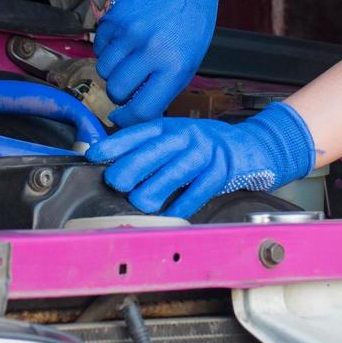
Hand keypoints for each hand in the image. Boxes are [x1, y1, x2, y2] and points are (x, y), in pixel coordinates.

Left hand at [85, 103, 315, 217]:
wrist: (247, 146)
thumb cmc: (202, 144)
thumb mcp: (174, 136)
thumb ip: (146, 146)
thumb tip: (108, 159)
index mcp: (170, 127)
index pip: (139, 133)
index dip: (116, 144)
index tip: (94, 155)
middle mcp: (186, 137)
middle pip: (153, 153)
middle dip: (131, 168)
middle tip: (116, 183)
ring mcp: (204, 155)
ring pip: (173, 174)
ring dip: (153, 192)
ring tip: (141, 203)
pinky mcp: (219, 174)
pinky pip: (196, 193)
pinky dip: (181, 207)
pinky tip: (169, 215)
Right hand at [94, 0, 219, 126]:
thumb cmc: (189, 26)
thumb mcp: (188, 62)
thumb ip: (162, 88)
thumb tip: (134, 112)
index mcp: (174, 66)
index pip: (142, 109)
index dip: (129, 119)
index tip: (123, 118)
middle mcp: (151, 50)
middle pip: (117, 91)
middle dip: (120, 93)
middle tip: (129, 84)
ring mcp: (131, 32)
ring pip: (104, 70)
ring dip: (112, 71)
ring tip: (128, 59)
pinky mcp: (116, 18)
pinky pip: (99, 48)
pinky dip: (107, 50)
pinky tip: (123, 43)